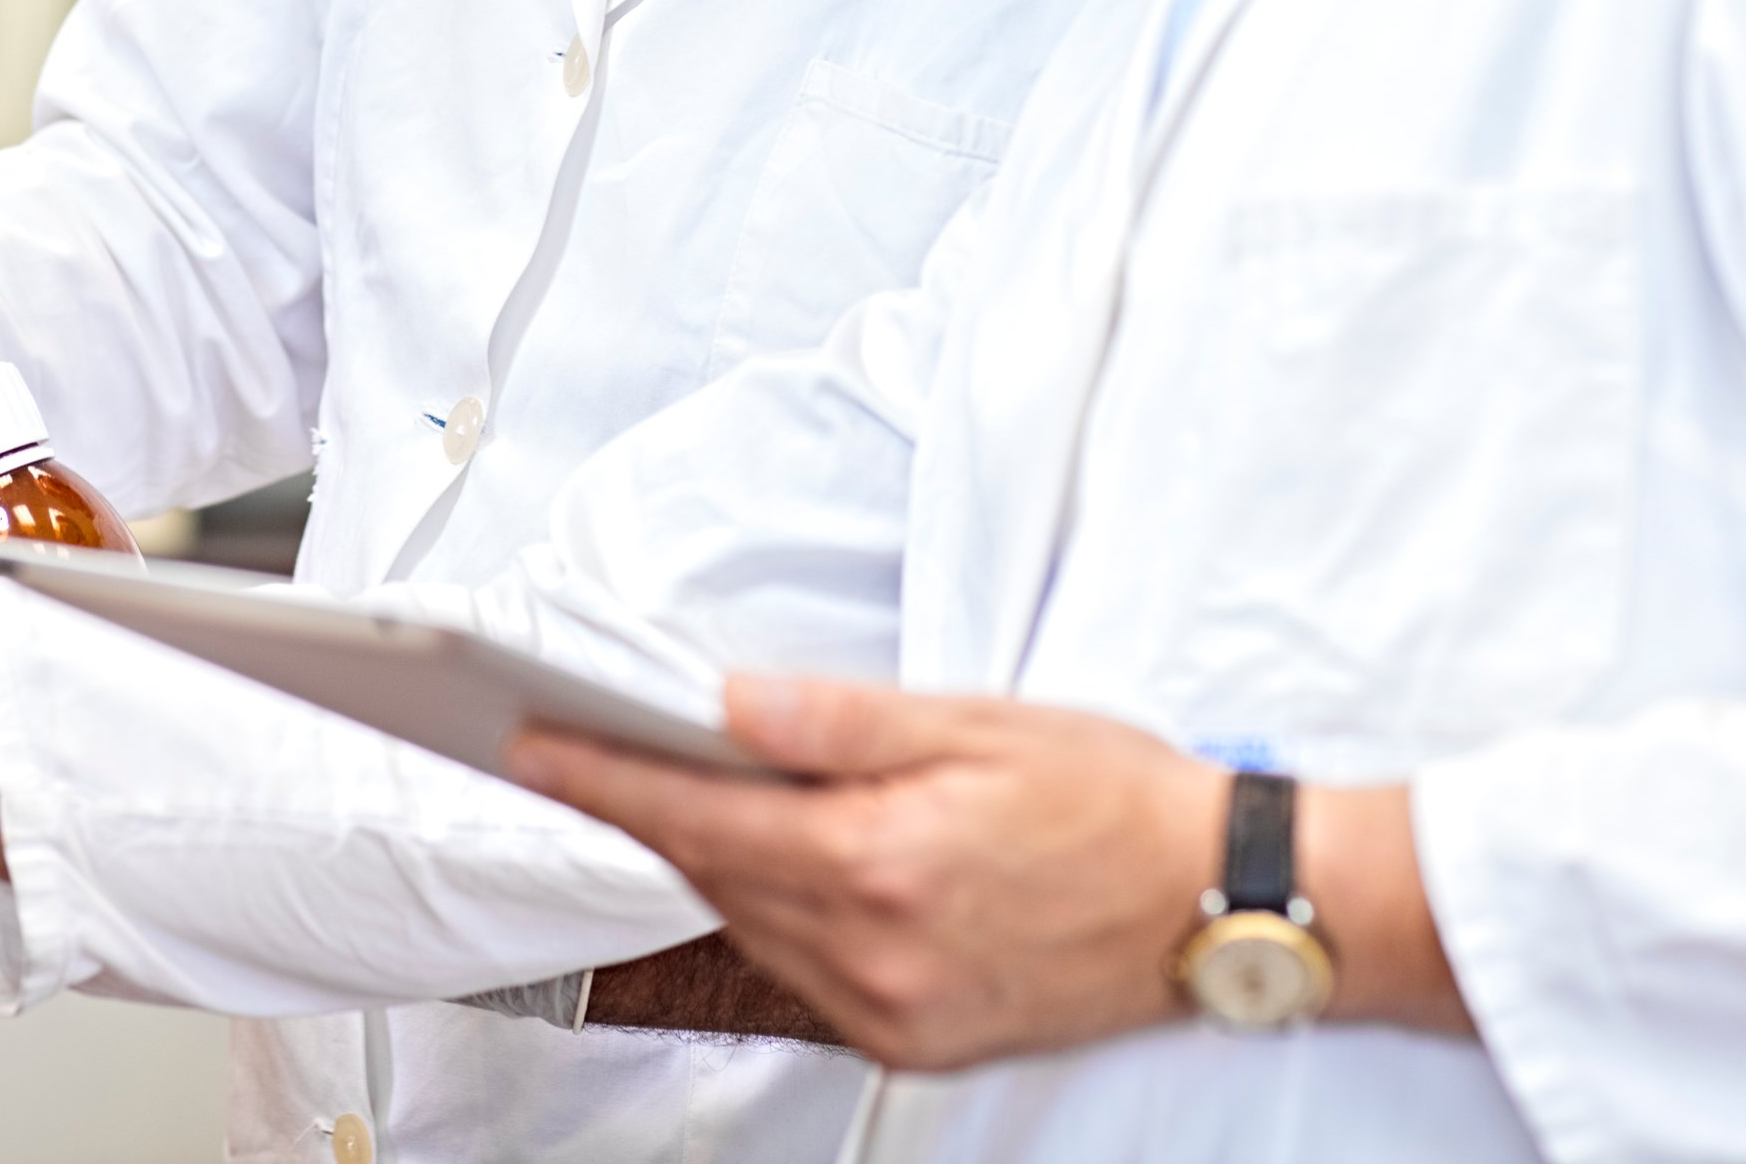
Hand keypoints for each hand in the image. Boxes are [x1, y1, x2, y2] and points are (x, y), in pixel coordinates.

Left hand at [512, 679, 1277, 1071]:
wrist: (1220, 902)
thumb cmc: (1114, 798)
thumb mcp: (981, 723)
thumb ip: (842, 719)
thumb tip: (727, 705)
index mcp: (882, 862)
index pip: (697, 817)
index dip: (600, 777)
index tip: (525, 742)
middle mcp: (877, 953)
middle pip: (715, 875)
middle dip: (645, 809)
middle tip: (577, 743)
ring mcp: (896, 1010)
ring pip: (754, 927)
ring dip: (712, 861)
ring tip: (674, 789)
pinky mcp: (918, 1041)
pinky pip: (807, 974)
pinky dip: (779, 914)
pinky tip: (782, 863)